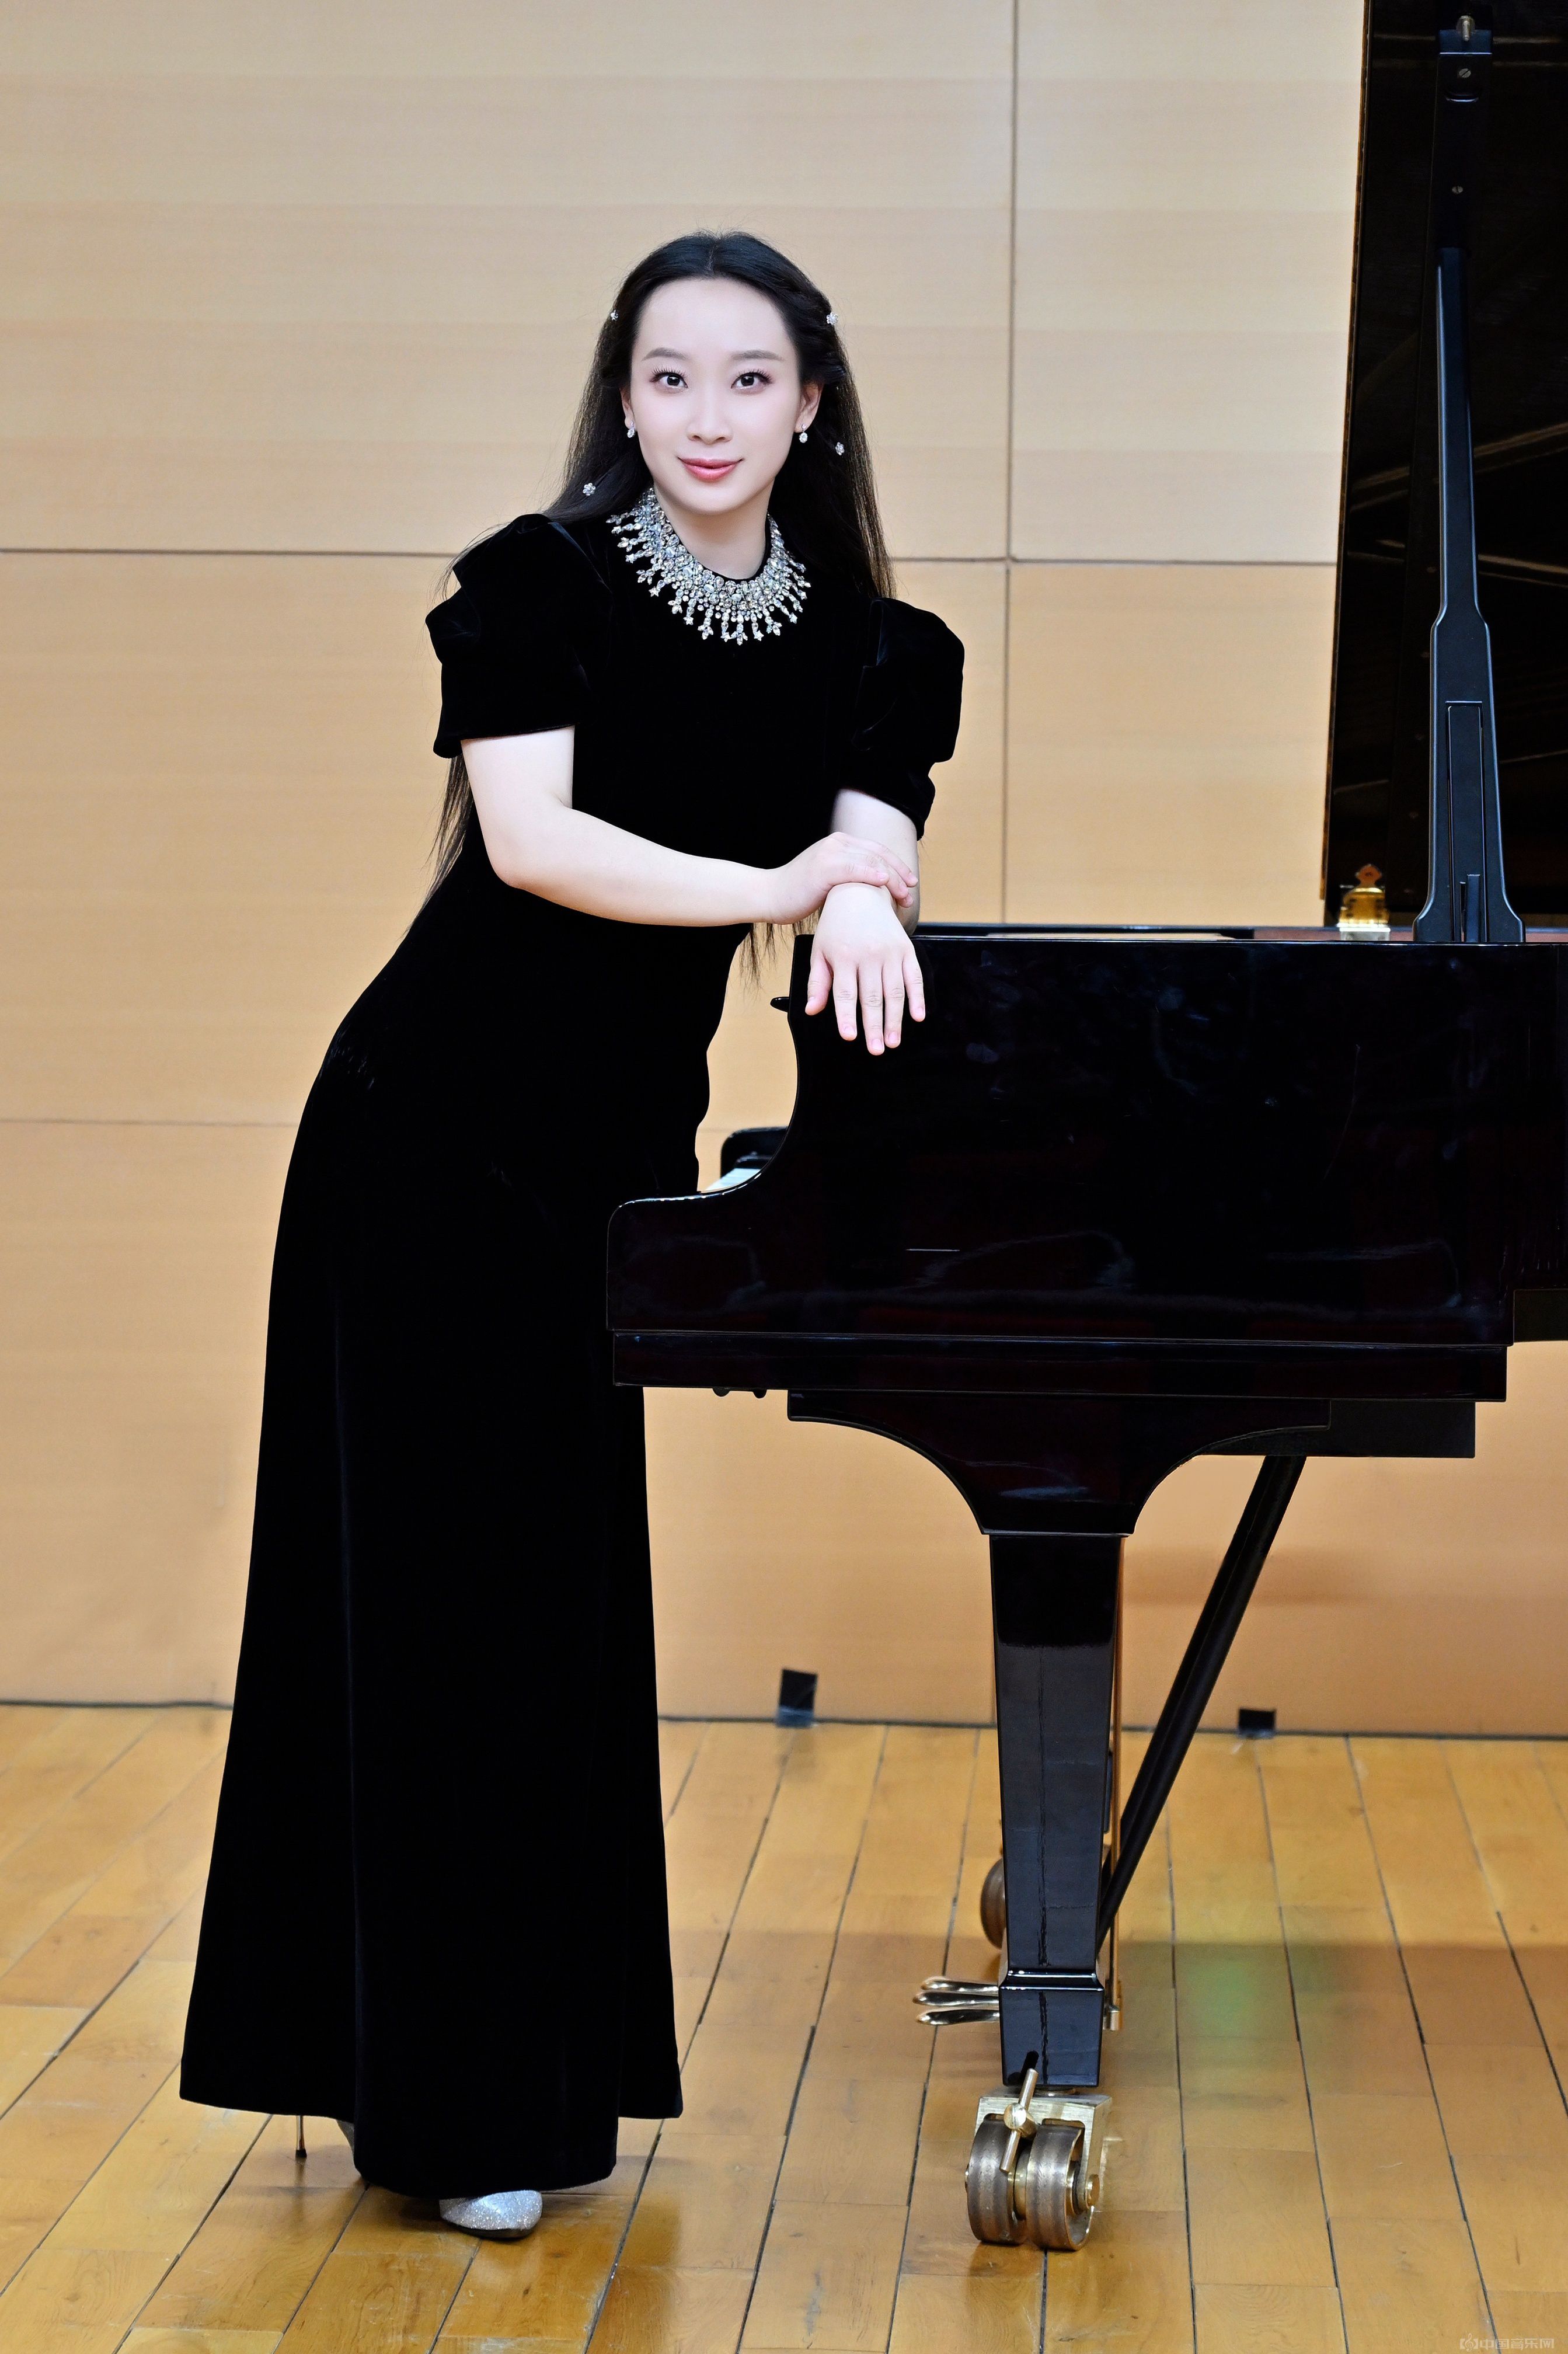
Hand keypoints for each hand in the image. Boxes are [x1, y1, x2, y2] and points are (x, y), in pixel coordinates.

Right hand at [766, 832, 917, 925]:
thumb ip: (848, 878)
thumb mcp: (828, 881)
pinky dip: (873, 875)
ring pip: (872, 862)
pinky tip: (885, 884)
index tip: (911, 884)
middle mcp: (837, 843)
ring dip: (893, 880)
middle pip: (879, 856)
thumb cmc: (797, 894)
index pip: (878, 851)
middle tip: (910, 895)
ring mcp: (831, 853)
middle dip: (900, 876)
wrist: (769, 896)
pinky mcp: (824, 867)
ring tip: (904, 897)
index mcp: (840, 844)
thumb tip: (872, 891)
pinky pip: (855, 869)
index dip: (898, 867)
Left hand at [804, 882, 925, 1053]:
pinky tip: (917, 1016)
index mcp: (844, 956)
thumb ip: (817, 982)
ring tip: (893, 1041)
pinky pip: (914, 977)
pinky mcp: (906, 949)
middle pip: (872, 997)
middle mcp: (868, 954)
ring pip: (895, 992)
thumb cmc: (836, 926)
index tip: (850, 1037)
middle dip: (874, 1026)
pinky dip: (918, 998)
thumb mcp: (820, 951)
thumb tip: (811, 1010)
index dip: (848, 1017)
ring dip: (895, 1019)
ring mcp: (890, 952)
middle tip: (876, 1049)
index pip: (845, 993)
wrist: (860, 892)